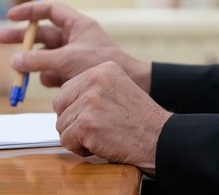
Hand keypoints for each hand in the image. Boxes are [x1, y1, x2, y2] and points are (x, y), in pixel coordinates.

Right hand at [0, 0, 151, 90]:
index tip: (11, 16)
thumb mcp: (67, 59)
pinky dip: (49, 77)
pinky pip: (52, 73)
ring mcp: (73, 56)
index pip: (50, 10)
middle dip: (22, 37)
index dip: (30, 11)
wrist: (128, 85)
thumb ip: (40, 59)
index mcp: (78, 24)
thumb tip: (15, 60)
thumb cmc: (101, 65)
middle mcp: (75, 37)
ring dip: (35, 64)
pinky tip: (56, 83)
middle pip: (41, 33)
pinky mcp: (72, 73)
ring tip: (34, 72)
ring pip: (44, 56)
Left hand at [53, 61, 171, 175]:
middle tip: (97, 127)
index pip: (67, 89)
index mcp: (103, 69)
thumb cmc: (139, 120)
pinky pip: (65, 140)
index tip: (98, 115)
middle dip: (72, 121)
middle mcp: (95, 80)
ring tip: (101, 135)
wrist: (158, 138)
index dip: (77, 108)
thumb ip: (93, 90)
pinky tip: (100, 144)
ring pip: (60, 124)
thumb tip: (62, 101)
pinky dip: (79, 148)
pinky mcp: (86, 124)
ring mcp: (90, 101)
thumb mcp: (119, 90)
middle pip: (59, 104)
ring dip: (76, 136)